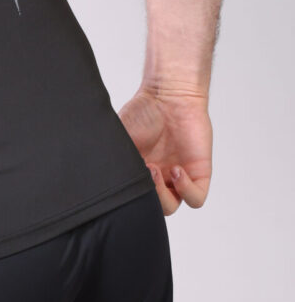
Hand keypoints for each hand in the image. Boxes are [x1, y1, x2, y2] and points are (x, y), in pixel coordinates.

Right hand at [118, 86, 212, 215]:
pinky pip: (196, 197)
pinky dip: (186, 190)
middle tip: (142, 171)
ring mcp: (178, 177)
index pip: (136, 201)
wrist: (167, 93)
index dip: (131, 197)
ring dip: (163, 195)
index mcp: (139, 174)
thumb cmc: (142, 111)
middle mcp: (158, 178)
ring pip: (173, 205)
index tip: (125, 178)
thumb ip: (114, 161)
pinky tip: (176, 170)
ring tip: (155, 169)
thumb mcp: (119, 138)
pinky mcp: (199, 172)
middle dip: (146, 195)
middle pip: (153, 207)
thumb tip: (102, 180)